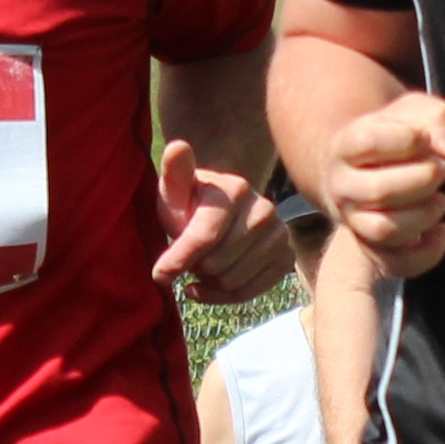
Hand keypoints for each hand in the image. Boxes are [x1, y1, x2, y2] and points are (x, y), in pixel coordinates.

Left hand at [149, 141, 290, 298]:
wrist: (225, 212)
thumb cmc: (192, 203)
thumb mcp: (176, 189)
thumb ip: (175, 173)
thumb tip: (177, 147)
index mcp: (236, 189)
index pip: (204, 236)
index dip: (178, 260)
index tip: (158, 275)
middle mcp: (264, 211)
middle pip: (216, 264)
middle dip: (194, 266)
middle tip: (188, 255)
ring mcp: (279, 235)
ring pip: (231, 281)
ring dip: (207, 281)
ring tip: (201, 265)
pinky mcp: (285, 258)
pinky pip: (248, 293)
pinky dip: (222, 296)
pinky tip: (208, 285)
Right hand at [319, 93, 444, 277]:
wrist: (372, 163)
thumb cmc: (398, 134)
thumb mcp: (418, 112)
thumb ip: (439, 120)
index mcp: (345, 146)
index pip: (367, 142)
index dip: (405, 140)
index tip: (423, 138)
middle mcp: (342, 186)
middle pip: (380, 191)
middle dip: (422, 179)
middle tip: (441, 168)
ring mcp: (353, 220)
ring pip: (384, 230)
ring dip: (423, 216)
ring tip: (442, 199)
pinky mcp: (371, 246)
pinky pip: (395, 263)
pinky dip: (427, 253)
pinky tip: (444, 230)